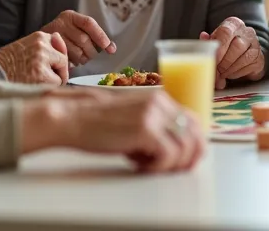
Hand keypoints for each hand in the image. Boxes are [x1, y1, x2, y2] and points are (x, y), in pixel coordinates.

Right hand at [0, 31, 69, 84]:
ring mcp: (42, 59)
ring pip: (61, 74)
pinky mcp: (41, 75)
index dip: (54, 60)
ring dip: (51, 81)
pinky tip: (33, 85)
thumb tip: (60, 38)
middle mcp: (42, 45)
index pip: (60, 48)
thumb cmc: (8, 62)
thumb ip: (46, 45)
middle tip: (37, 74)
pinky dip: (47, 88)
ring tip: (33, 79)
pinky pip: (56, 84)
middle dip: (56, 71)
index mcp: (39, 36)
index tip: (41, 64)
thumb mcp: (27, 46)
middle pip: (63, 60)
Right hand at [30, 91, 203, 172]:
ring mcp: (154, 115)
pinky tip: (138, 165)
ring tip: (148, 166)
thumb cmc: (97, 122)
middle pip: (196, 135)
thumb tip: (176, 149)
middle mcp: (161, 103)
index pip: (194, 121)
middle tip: (173, 170)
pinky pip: (168, 155)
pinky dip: (158, 167)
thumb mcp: (132, 118)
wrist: (72, 117)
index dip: (195, 144)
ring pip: (186, 147)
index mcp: (160, 98)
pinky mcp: (145, 129)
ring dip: (170, 165)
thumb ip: (155, 126)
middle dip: (189, 158)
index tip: (185, 160)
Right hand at [40, 10, 115, 65]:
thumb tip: (112, 47)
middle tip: (91, 55)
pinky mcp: (50, 50)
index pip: (89, 23)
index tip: (109, 48)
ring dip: (83, 59)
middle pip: (84, 39)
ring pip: (76, 52)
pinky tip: (73, 61)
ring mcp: (53, 37)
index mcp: (70, 16)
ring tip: (81, 58)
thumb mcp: (77, 30)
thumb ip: (94, 36)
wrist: (40, 43)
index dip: (100, 36)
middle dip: (91, 51)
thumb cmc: (65, 37)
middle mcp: (60, 23)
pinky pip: (68, 60)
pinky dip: (74, 63)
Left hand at [199, 17, 264, 89]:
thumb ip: (208, 41)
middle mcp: (247, 32)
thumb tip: (203, 36)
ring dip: (230, 69)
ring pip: (244, 57)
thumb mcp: (214, 41)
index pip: (226, 32)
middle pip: (237, 46)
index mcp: (233, 24)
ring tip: (221, 74)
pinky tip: (230, 73)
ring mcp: (256, 44)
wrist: (242, 53)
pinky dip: (237, 73)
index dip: (219, 47)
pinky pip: (249, 67)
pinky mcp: (260, 58)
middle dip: (224, 61)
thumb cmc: (224, 46)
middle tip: (216, 71)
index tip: (214, 59)